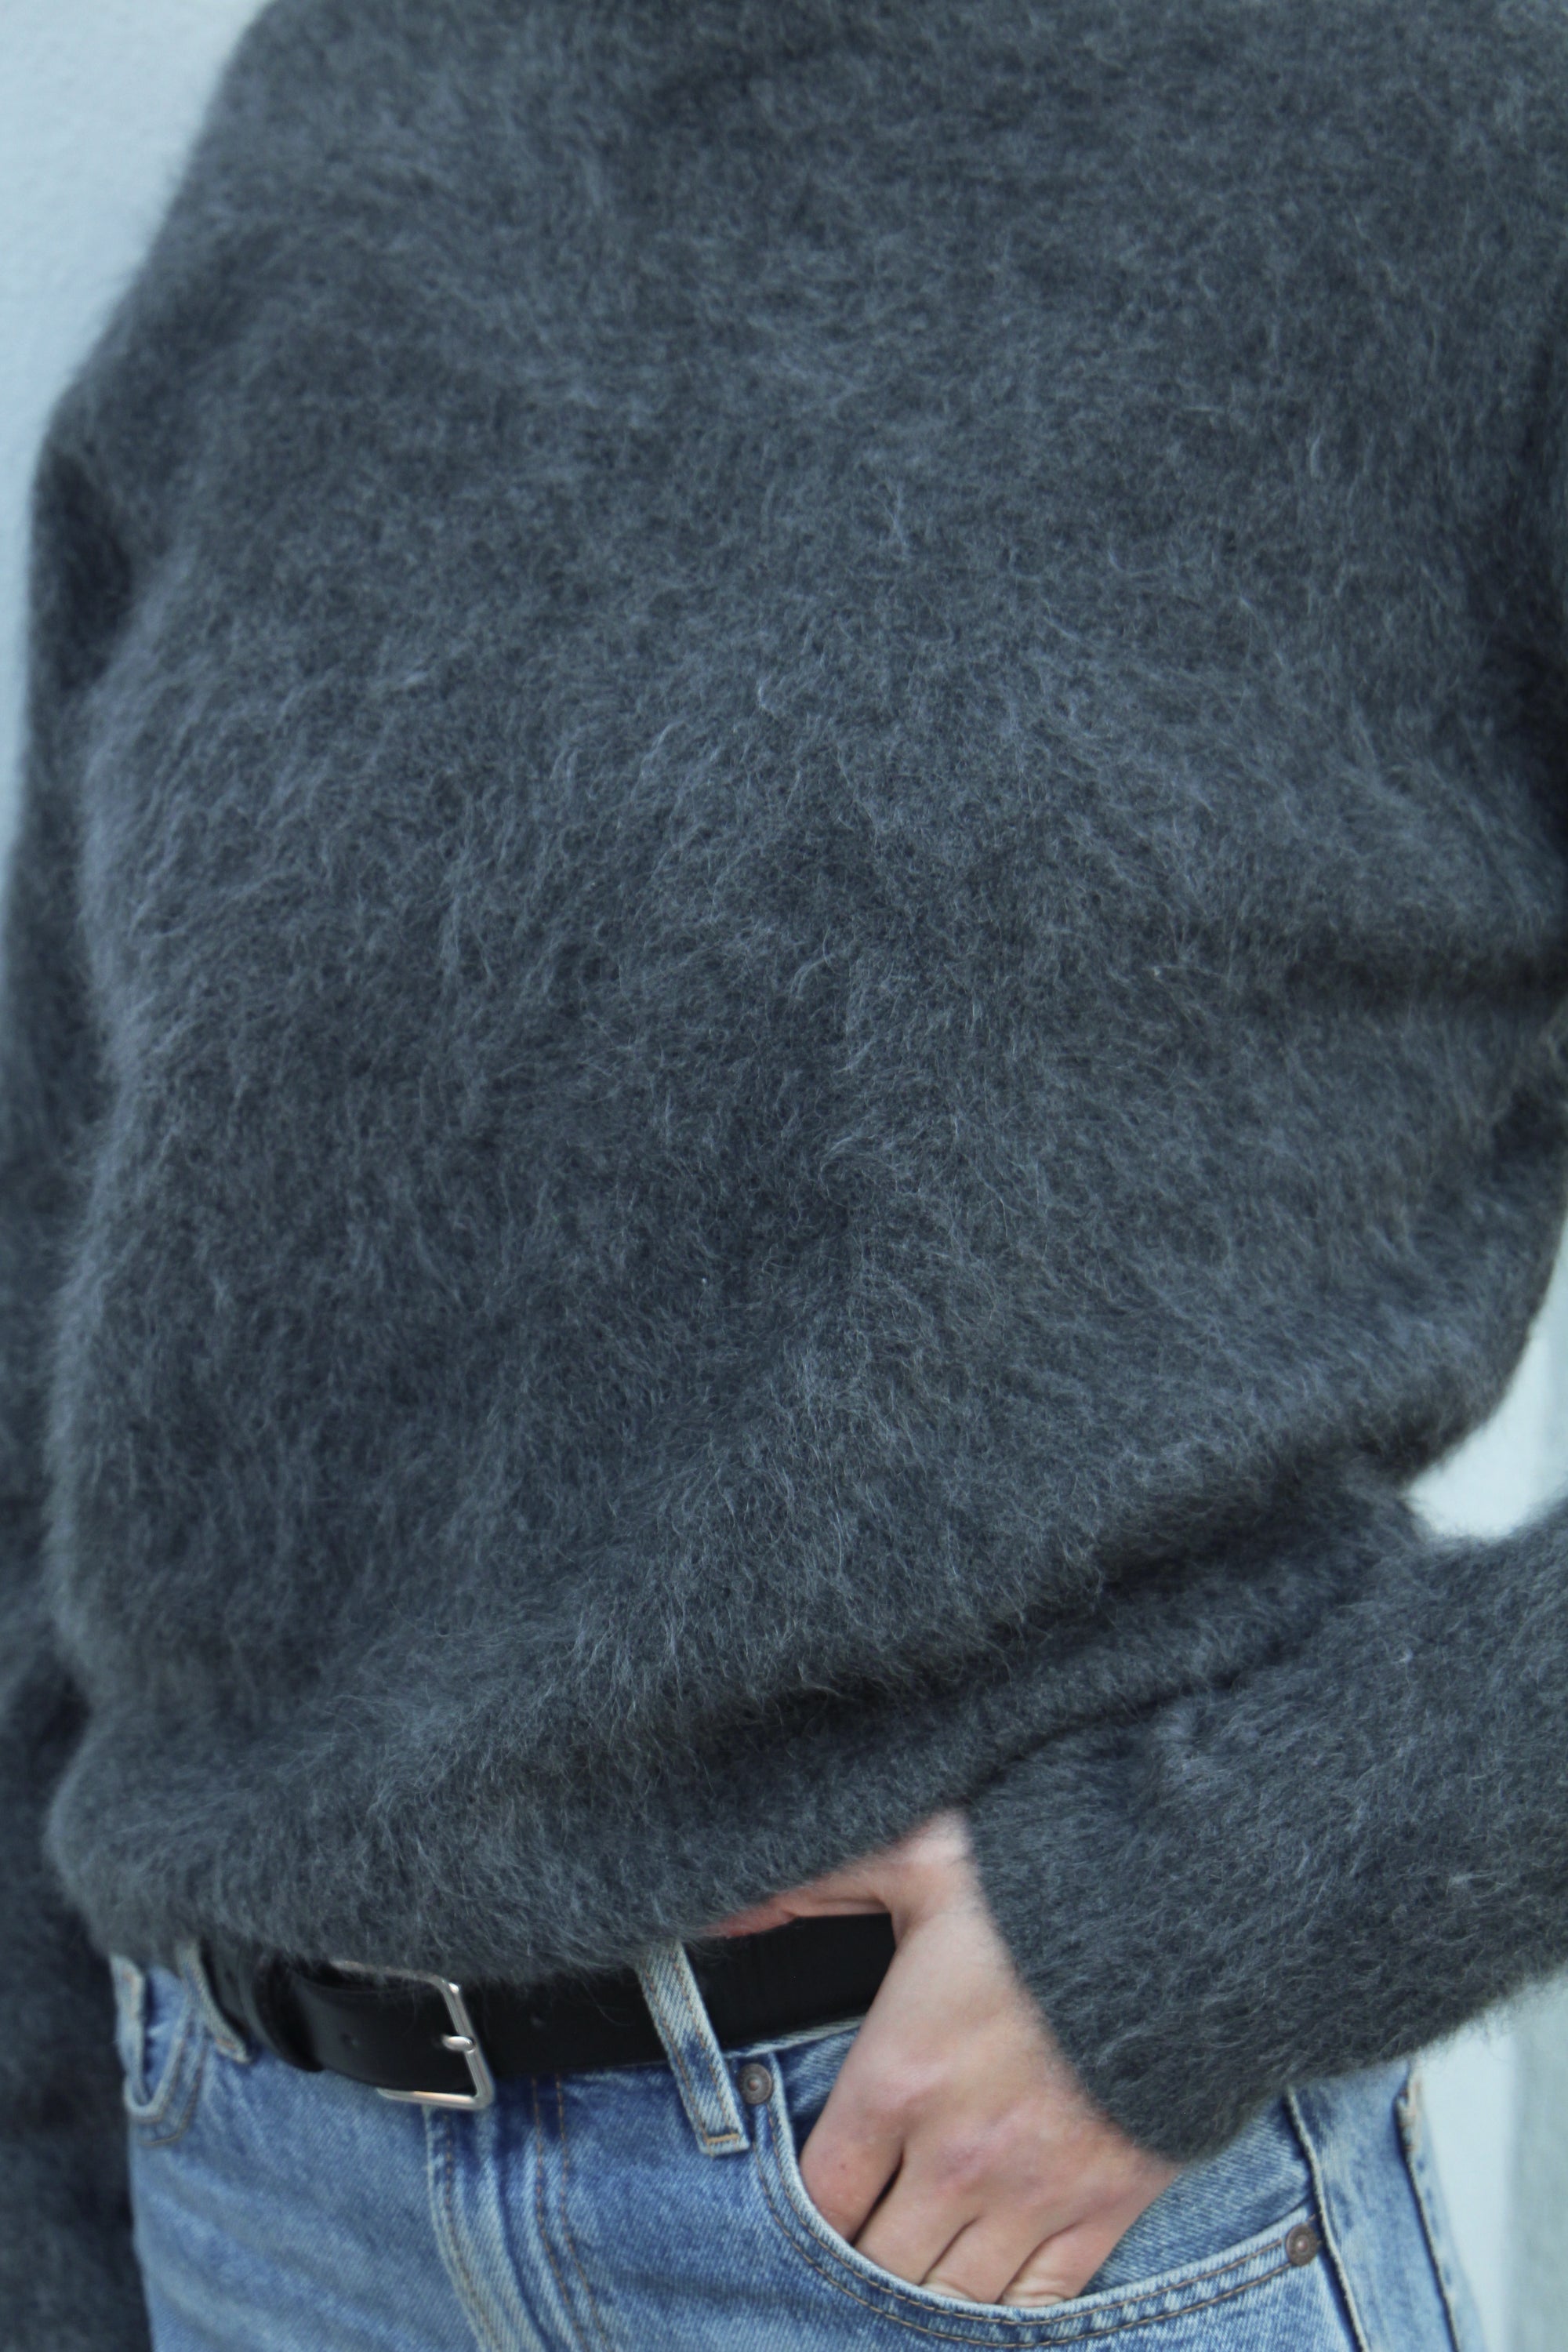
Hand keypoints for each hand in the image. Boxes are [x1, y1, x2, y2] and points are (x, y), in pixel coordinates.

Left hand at [706, 1809, 1178, 2306]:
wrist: (1182, 1912)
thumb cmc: (1041, 1880)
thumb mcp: (917, 1855)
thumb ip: (814, 1883)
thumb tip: (722, 1909)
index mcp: (898, 2077)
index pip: (819, 2196)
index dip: (805, 2206)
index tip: (815, 2187)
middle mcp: (956, 2155)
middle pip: (877, 2264)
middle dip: (862, 2251)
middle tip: (864, 2224)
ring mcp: (1034, 2191)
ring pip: (952, 2298)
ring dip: (925, 2287)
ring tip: (916, 2256)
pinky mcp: (1105, 2205)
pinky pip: (1041, 2303)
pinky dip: (1008, 2306)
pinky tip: (988, 2282)